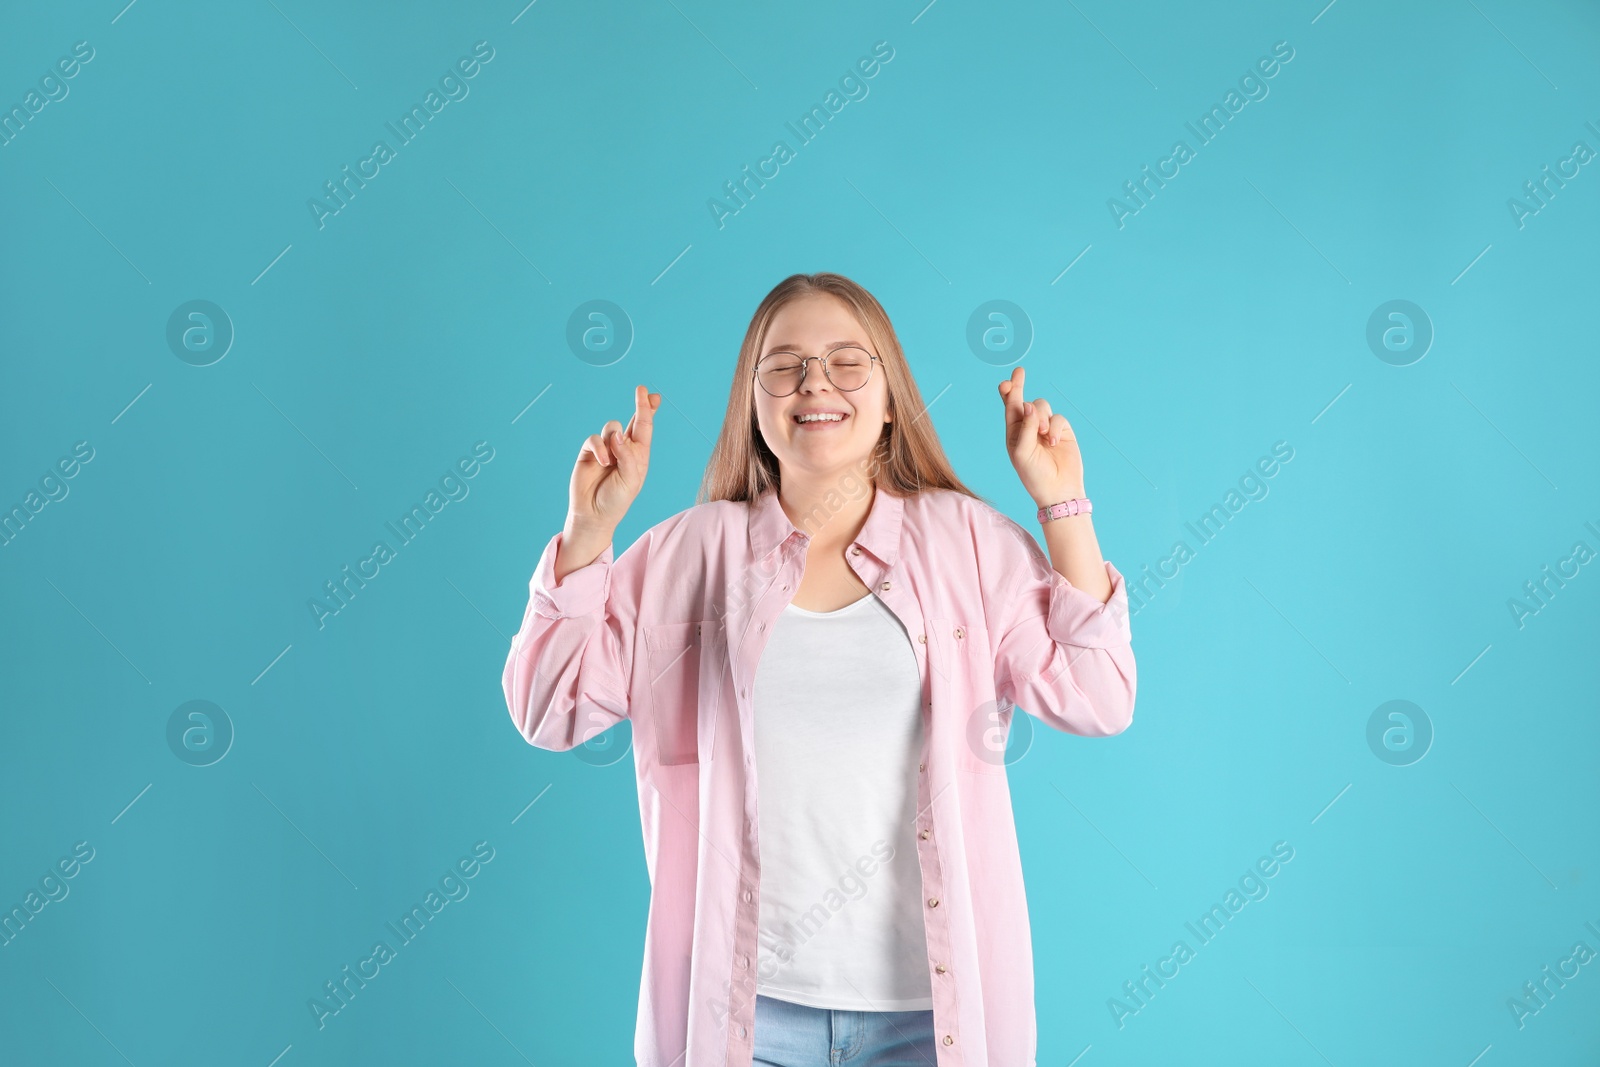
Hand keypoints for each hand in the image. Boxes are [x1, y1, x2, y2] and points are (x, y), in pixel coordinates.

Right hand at [569, 384, 659, 534]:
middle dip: (640, 405)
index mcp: (639, 455)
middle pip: (632, 420)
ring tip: (612, 461)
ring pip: (611, 427)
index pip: (645, 428)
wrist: (594, 514)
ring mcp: (606, 449)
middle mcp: (624, 448)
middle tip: (642, 390)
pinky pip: (595, 438)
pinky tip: (603, 461)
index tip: (653, 395)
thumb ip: (627, 456)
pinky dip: (600, 448)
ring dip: (613, 440)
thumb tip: (617, 434)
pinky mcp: (589, 452)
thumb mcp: (631, 480)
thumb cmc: (617, 500)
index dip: (648, 410)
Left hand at [997, 366, 1084, 505]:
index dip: (1008, 392)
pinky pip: (1058, 417)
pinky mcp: (1062, 430)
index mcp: (1014, 432)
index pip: (1010, 408)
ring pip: (1042, 406)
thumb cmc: (1034, 474)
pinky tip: (1052, 440)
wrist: (1058, 490)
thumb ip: (1025, 427)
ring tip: (1041, 433)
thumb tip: (1029, 404)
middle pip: (1025, 400)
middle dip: (1019, 386)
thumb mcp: (1022, 452)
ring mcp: (1046, 428)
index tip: (1006, 382)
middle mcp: (1029, 427)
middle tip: (1018, 372)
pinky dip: (1054, 426)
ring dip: (1040, 416)